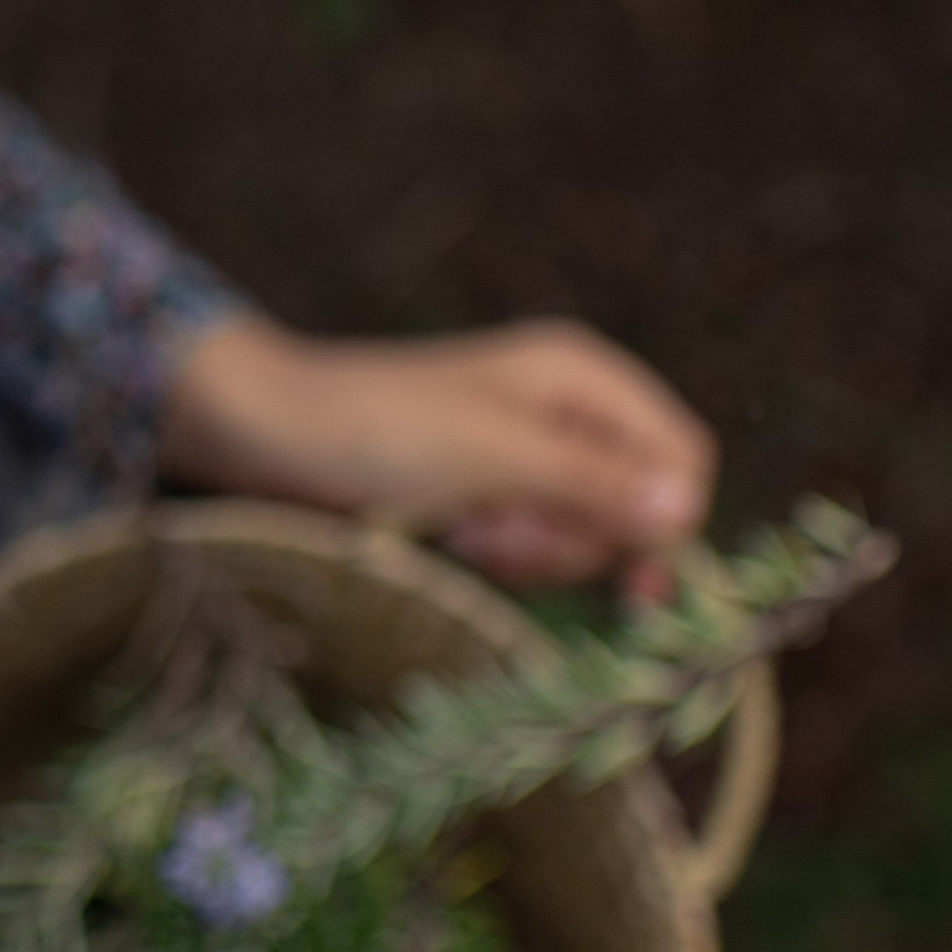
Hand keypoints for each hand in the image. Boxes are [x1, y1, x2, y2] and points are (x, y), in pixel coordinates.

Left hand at [161, 309, 714, 593]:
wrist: (264, 432)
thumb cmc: (374, 430)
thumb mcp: (491, 456)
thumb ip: (590, 483)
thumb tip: (687, 510)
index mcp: (582, 376)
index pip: (681, 457)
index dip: (664, 521)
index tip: (625, 576)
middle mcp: (567, 409)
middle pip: (636, 506)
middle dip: (572, 537)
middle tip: (495, 527)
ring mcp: (529, 452)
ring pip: (584, 535)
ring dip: (529, 551)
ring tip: (462, 527)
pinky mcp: (490, 490)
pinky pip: (533, 543)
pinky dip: (500, 553)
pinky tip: (452, 536)